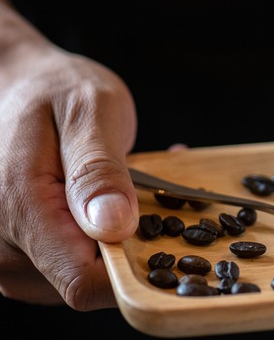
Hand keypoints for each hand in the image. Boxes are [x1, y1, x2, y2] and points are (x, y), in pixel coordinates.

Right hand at [0, 3, 138, 309]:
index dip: (130, 270)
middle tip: (146, 186)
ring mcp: (13, 254)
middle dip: (131, 243)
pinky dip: (103, 237)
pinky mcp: (27, 254)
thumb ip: (99, 170)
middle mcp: (7, 244)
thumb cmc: (56, 90)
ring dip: (118, 238)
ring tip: (129, 183)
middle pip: (88, 282)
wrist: (24, 85)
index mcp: (21, 208)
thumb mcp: (89, 112)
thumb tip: (114, 227)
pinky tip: (114, 198)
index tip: (163, 233)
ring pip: (86, 276)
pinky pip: (75, 264)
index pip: (82, 281)